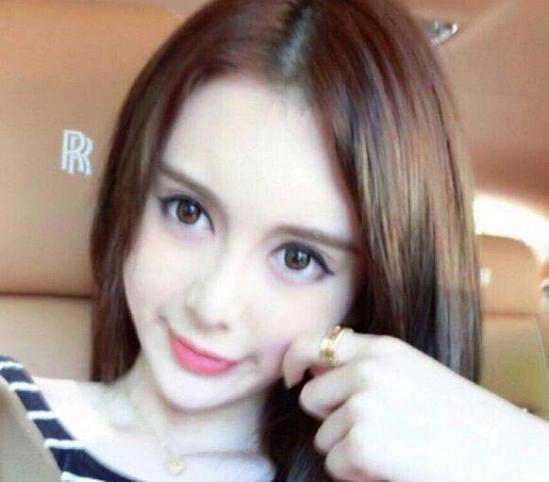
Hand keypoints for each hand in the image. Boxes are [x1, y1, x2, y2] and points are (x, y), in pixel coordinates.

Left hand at [281, 328, 546, 481]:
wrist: (505, 454)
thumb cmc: (462, 418)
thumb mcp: (411, 373)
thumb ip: (365, 366)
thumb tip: (313, 371)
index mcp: (382, 349)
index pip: (314, 341)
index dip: (294, 360)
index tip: (291, 378)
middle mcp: (367, 371)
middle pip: (311, 397)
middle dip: (330, 419)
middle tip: (370, 431)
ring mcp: (363, 405)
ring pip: (323, 437)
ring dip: (348, 450)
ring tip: (393, 449)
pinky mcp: (363, 444)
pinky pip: (335, 464)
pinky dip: (356, 474)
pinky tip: (392, 467)